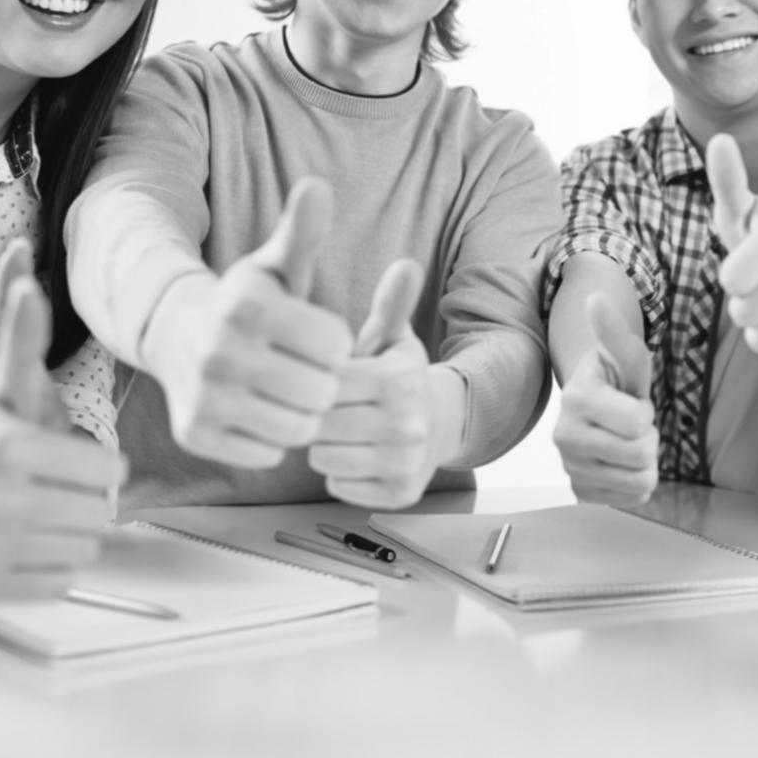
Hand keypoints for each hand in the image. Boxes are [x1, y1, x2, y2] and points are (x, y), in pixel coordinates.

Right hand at [0, 251, 123, 598]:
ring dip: (72, 534)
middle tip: (55, 492)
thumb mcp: (3, 390)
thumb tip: (28, 284)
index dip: (99, 467)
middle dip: (86, 501)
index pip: (106, 470)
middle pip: (97, 512)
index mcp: (4, 448)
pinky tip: (23, 545)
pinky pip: (60, 583)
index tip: (72, 460)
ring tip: (40, 516)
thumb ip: (22, 341)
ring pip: (84, 549)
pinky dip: (51, 568)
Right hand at [143, 178, 353, 468]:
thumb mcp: (276, 266)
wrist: (179, 339)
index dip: (334, 342)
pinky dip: (274, 438)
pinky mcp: (196, 436)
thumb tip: (319, 184)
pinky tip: (261, 411)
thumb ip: (302, 231)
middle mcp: (218, 353)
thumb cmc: (248, 304)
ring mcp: (204, 398)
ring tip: (290, 391)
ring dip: (303, 412)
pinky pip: (270, 453)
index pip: (336, 344)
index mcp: (247, 308)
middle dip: (323, 381)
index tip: (316, 336)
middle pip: (321, 390)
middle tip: (305, 369)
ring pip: (299, 427)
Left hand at [310, 259, 455, 508]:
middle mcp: (408, 423)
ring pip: (323, 458)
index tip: (330, 379)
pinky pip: (339, 486)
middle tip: (333, 408)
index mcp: (399, 379)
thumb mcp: (392, 338)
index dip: (320, 382)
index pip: (326, 384)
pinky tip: (356, 455)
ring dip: (324, 445)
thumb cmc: (398, 377)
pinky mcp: (399, 494)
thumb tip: (406, 263)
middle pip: (321, 424)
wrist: (438, 426)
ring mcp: (405, 463)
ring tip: (342, 431)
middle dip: (319, 415)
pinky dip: (340, 473)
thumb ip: (390, 304)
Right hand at [553, 292, 658, 505]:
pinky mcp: (580, 491)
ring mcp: (570, 467)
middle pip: (641, 456)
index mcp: (576, 399)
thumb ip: (613, 330)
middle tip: (629, 421)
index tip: (630, 399)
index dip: (644, 410)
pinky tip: (620, 460)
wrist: (594, 402)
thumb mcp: (623, 352)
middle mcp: (564, 437)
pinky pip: (630, 498)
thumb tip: (595, 298)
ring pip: (640, 481)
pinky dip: (634, 481)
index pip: (638, 423)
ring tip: (625, 439)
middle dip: (647, 437)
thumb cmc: (614, 376)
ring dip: (644, 460)